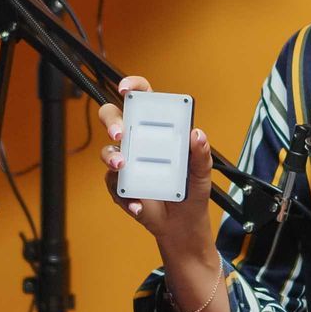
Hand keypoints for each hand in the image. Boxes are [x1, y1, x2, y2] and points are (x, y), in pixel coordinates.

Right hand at [97, 76, 213, 246]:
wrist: (183, 224)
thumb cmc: (191, 190)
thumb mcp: (202, 171)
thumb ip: (200, 153)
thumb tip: (197, 134)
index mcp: (158, 129)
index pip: (142, 99)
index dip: (132, 87)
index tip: (127, 89)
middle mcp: (138, 141)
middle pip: (114, 118)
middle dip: (112, 120)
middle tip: (121, 132)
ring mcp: (127, 163)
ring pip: (108, 151)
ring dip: (112, 156)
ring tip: (122, 165)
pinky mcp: (121, 186)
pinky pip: (114, 185)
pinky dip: (125, 195)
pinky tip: (137, 203)